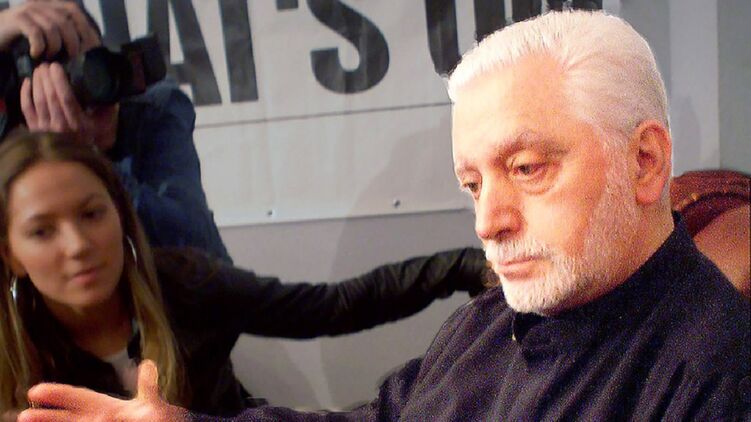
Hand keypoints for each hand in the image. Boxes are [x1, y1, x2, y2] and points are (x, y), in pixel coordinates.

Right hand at [0, 0, 99, 57]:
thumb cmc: (23, 38)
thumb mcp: (46, 34)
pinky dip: (39, 46)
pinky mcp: (17, 19)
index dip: (84, 27)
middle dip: (72, 42)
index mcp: (50, 5)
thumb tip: (89, 45)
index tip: (90, 47)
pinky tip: (36, 54)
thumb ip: (63, 34)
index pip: (73, 10)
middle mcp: (40, 4)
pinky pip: (36, 32)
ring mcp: (28, 10)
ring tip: (50, 57)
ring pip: (52, 27)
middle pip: (65, 21)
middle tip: (71, 58)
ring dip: (55, 46)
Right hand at [17, 360, 188, 421]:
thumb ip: (147, 388)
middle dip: (48, 417)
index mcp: (108, 408)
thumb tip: (148, 364)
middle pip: (69, 418)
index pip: (80, 398)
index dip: (60, 394)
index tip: (37, 390)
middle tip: (24, 416)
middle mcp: (97, 421)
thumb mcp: (152, 405)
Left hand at [20, 62, 117, 150]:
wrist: (77, 159)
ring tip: (39, 70)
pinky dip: (25, 94)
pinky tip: (28, 82)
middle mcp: (61, 126)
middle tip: (46, 65)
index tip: (56, 67)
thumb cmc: (93, 139)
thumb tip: (111, 90)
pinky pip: (27, 109)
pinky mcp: (35, 129)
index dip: (59, 81)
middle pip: (50, 97)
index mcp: (79, 123)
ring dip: (37, 83)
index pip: (66, 99)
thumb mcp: (105, 125)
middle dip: (46, 78)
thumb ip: (108, 109)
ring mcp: (46, 128)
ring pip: (38, 101)